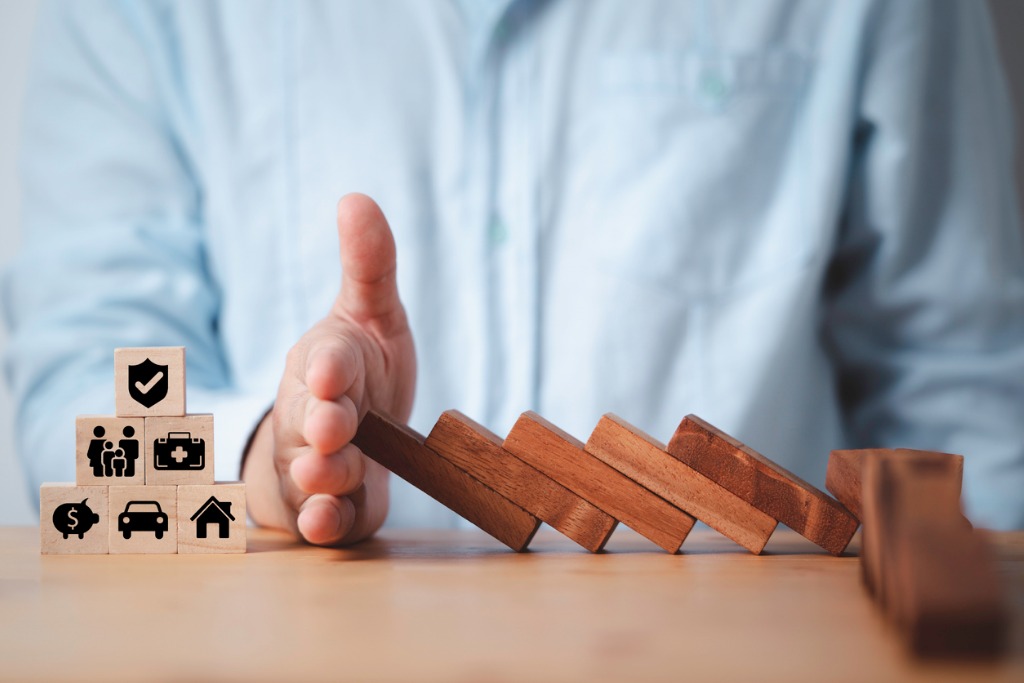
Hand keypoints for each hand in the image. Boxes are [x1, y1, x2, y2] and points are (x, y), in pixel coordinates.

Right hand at [242, 193, 415, 544]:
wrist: (346, 442)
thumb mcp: (372, 318)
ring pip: (313, 472)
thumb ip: (370, 266)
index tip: (330, 370)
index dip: (329, 367)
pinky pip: (322, 518)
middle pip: (311, 420)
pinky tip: (328, 521)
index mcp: (326, 364)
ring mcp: (314, 464)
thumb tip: (356, 196)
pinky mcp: (329, 506)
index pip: (326, 361)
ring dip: (325, 473)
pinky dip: (323, 521)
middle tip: (335, 426)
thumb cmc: (360, 375)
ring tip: (333, 471)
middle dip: (321, 423)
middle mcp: (312, 415)